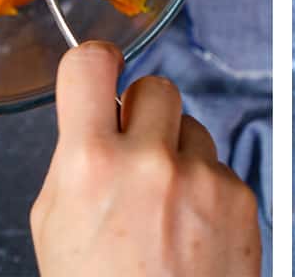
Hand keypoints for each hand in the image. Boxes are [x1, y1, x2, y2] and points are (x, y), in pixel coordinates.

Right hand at [31, 43, 261, 276]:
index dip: (93, 62)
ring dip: (177, 155)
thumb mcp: (54, 224)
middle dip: (143, 115)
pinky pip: (218, 167)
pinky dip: (205, 191)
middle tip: (134, 154)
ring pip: (191, 128)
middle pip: (155, 86)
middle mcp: (150, 161)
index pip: (89, 64)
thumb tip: (96, 115)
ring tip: (163, 210)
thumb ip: (74, 159)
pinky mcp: (240, 196)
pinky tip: (190, 231)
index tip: (100, 68)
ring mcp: (201, 178)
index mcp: (89, 165)